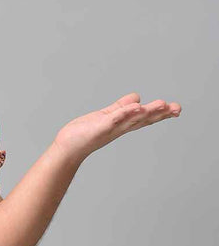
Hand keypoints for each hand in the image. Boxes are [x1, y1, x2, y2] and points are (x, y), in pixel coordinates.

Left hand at [53, 92, 181, 162]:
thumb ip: (121, 107)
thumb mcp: (106, 117)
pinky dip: (125, 113)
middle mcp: (119, 128)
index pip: (144, 117)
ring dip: (147, 112)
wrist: (67, 148)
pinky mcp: (99, 128)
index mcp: (122, 124)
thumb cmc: (84, 134)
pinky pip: (114, 119)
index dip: (159, 113)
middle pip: (142, 119)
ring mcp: (110, 128)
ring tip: (163, 104)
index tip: (176, 109)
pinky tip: (136, 107)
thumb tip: (137, 98)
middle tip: (178, 109)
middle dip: (160, 114)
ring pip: (132, 118)